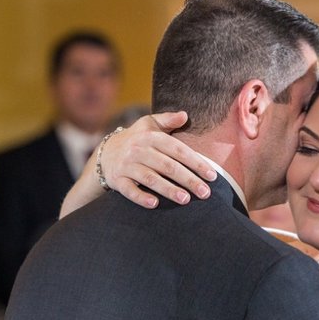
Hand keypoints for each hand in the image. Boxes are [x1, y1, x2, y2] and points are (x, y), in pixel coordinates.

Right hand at [100, 111, 217, 208]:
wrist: (105, 153)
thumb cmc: (136, 139)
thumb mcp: (149, 125)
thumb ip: (168, 120)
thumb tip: (185, 115)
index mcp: (151, 137)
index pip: (178, 150)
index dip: (196, 162)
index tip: (212, 176)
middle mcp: (138, 150)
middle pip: (167, 166)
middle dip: (188, 180)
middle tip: (205, 193)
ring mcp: (127, 165)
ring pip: (150, 178)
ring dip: (168, 189)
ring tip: (186, 199)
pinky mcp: (117, 179)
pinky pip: (129, 190)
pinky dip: (140, 197)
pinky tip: (154, 204)